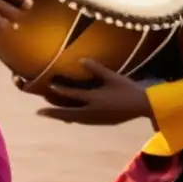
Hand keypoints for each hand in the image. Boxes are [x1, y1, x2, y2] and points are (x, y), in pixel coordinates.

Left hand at [36, 59, 152, 125]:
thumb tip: (81, 59)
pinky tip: (66, 118)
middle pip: (69, 113)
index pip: (74, 95)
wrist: (143, 106)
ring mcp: (97, 119)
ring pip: (74, 119)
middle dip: (53, 113)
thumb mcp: (113, 77)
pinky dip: (72, 119)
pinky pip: (82, 121)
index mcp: (96, 98)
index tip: (49, 87)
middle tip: (39, 112)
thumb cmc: (128, 89)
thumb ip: (96, 68)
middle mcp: (93, 111)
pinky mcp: (100, 122)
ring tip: (48, 114)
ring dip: (60, 116)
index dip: (61, 90)